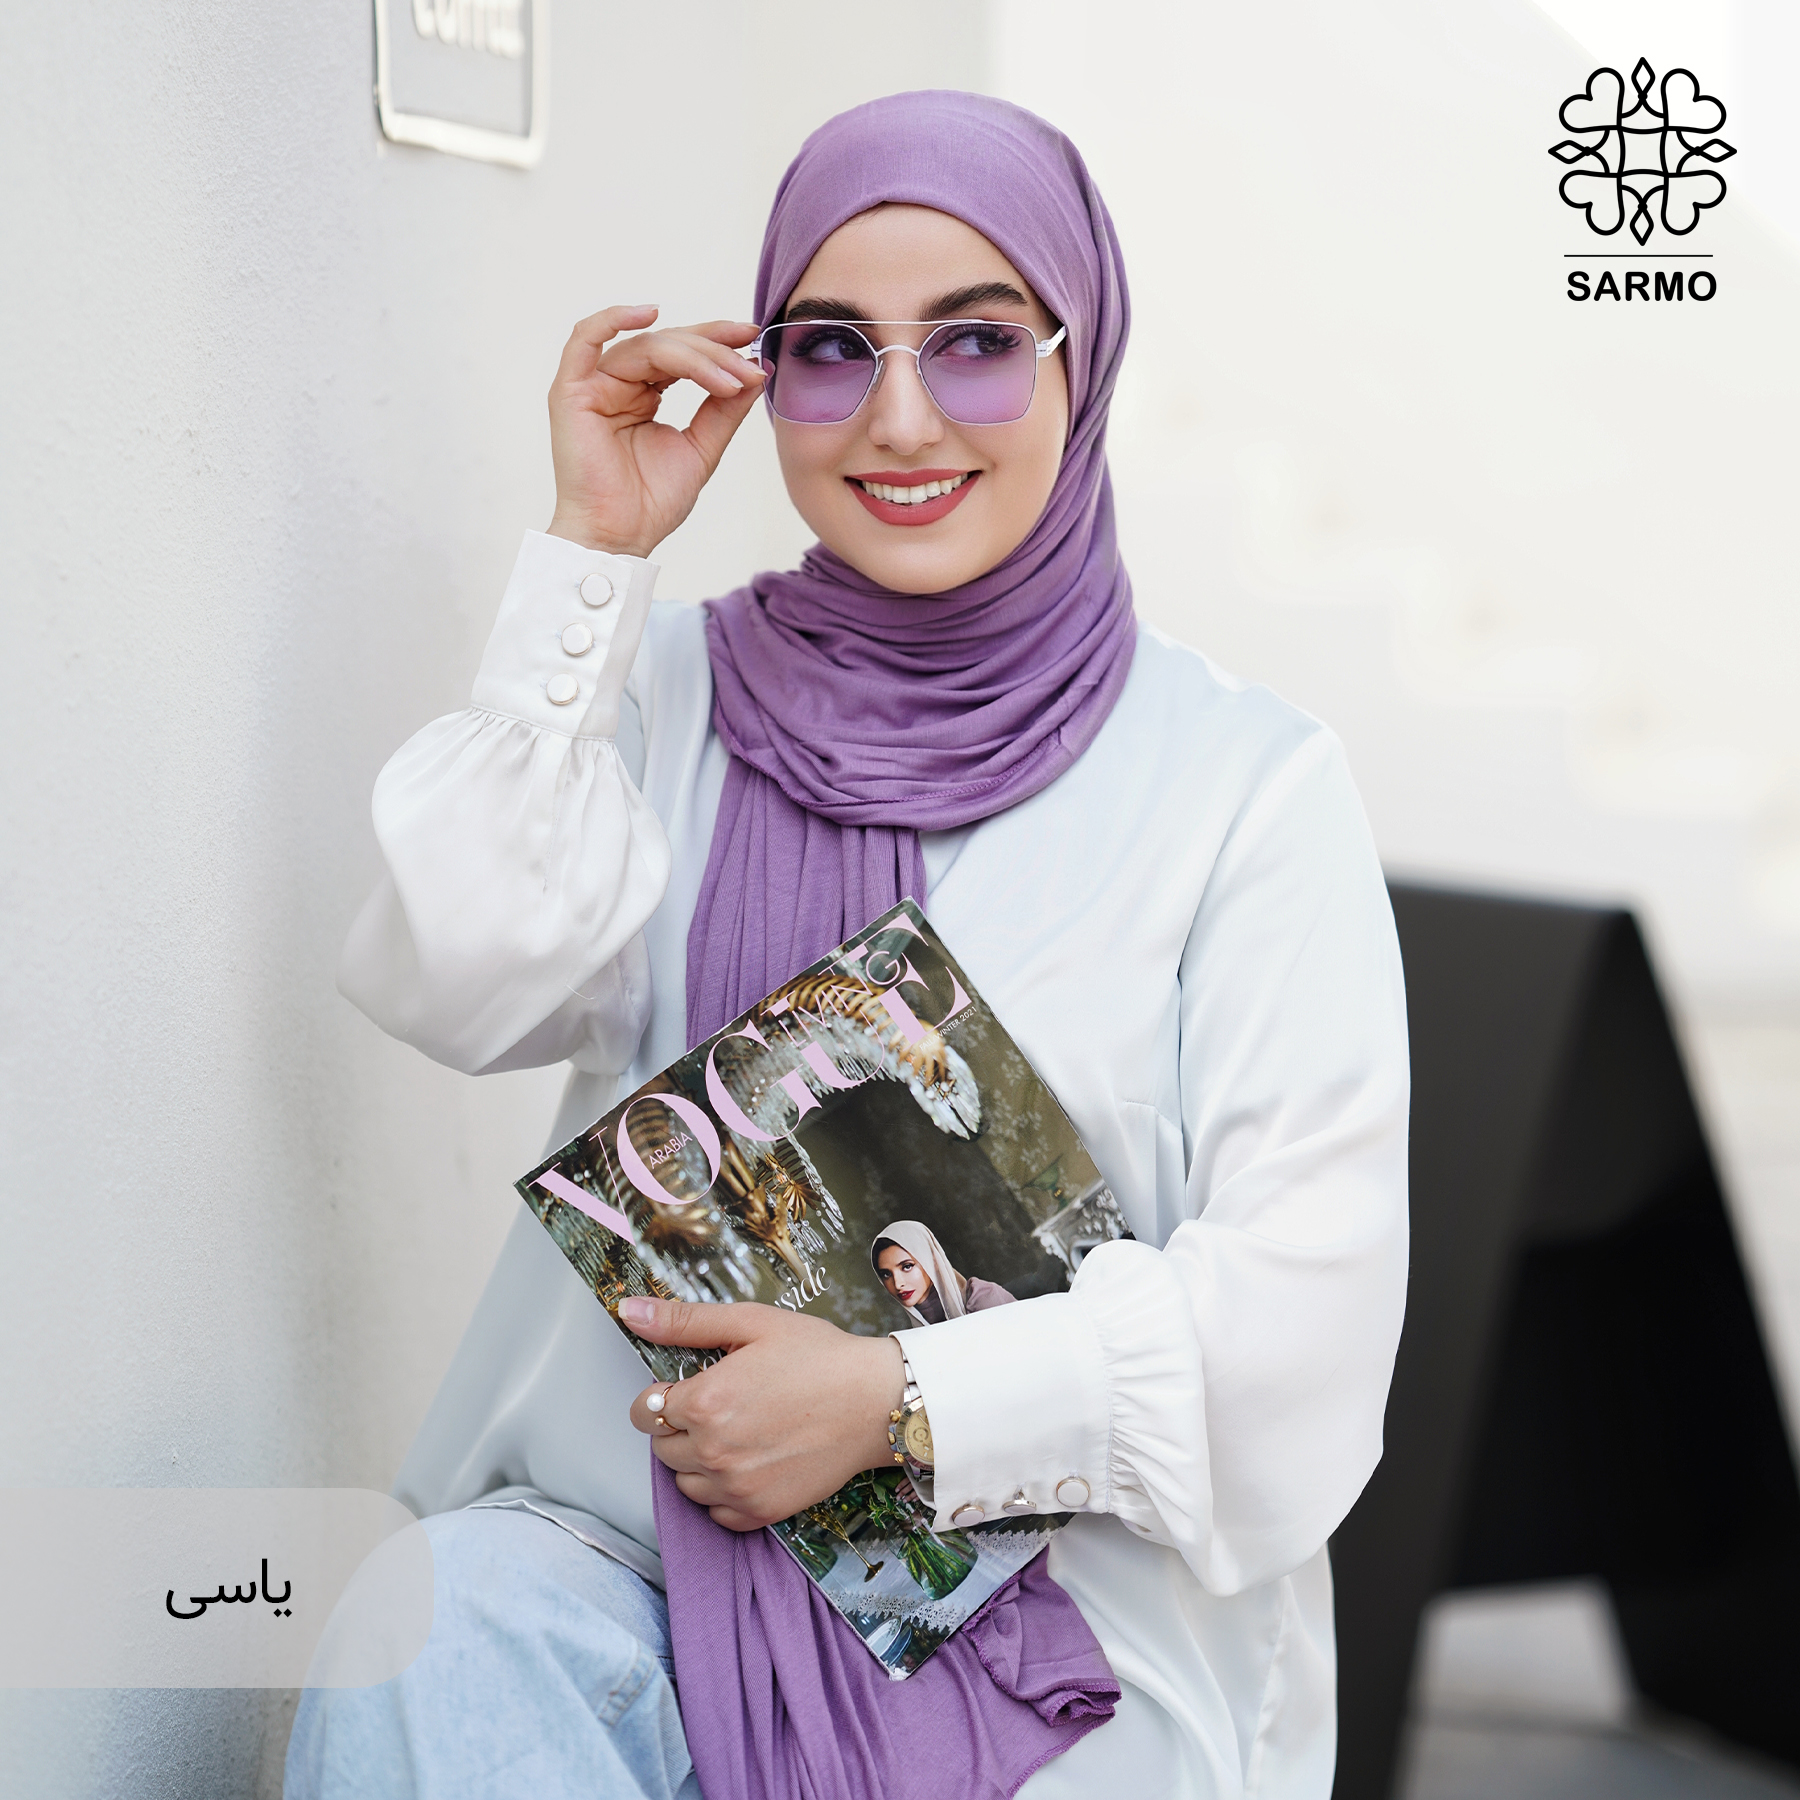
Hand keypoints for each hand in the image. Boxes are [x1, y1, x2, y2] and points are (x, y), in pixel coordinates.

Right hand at [545, 304, 765, 559]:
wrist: (619, 537)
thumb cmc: (651, 503)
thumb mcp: (702, 448)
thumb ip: (724, 409)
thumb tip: (756, 370)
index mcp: (645, 394)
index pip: (683, 354)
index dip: (718, 342)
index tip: (754, 339)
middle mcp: (619, 384)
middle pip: (669, 345)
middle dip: (714, 352)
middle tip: (748, 367)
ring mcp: (594, 385)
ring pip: (646, 346)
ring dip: (693, 357)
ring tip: (729, 380)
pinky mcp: (571, 391)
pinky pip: (584, 340)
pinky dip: (613, 319)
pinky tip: (650, 313)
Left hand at [623, 1298, 903, 1531]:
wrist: (876, 1402)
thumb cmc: (819, 1357)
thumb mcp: (751, 1323)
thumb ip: (684, 1321)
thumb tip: (630, 1311)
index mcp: (703, 1401)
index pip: (644, 1409)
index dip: (664, 1395)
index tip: (693, 1386)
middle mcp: (712, 1451)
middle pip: (661, 1447)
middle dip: (679, 1425)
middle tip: (723, 1405)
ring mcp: (735, 1487)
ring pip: (683, 1482)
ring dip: (697, 1460)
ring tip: (736, 1432)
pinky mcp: (759, 1511)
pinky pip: (715, 1513)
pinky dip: (722, 1493)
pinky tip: (749, 1462)